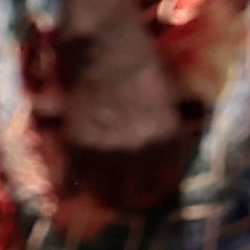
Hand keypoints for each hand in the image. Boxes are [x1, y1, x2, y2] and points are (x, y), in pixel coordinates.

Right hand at [54, 24, 199, 216]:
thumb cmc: (145, 70)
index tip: (153, 190)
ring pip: (105, 195)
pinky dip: (79, 185)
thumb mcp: (172, 104)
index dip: (158, 190)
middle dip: (133, 199)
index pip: (165, 185)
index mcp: (166, 140)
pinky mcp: (76, 146)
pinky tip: (83, 186)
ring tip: (107, 193)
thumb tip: (173, 159)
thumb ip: (172, 134)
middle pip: (135, 197)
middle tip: (129, 195)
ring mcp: (104, 151)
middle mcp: (137, 152)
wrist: (107, 51)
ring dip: (106, 196)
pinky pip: (77, 180)